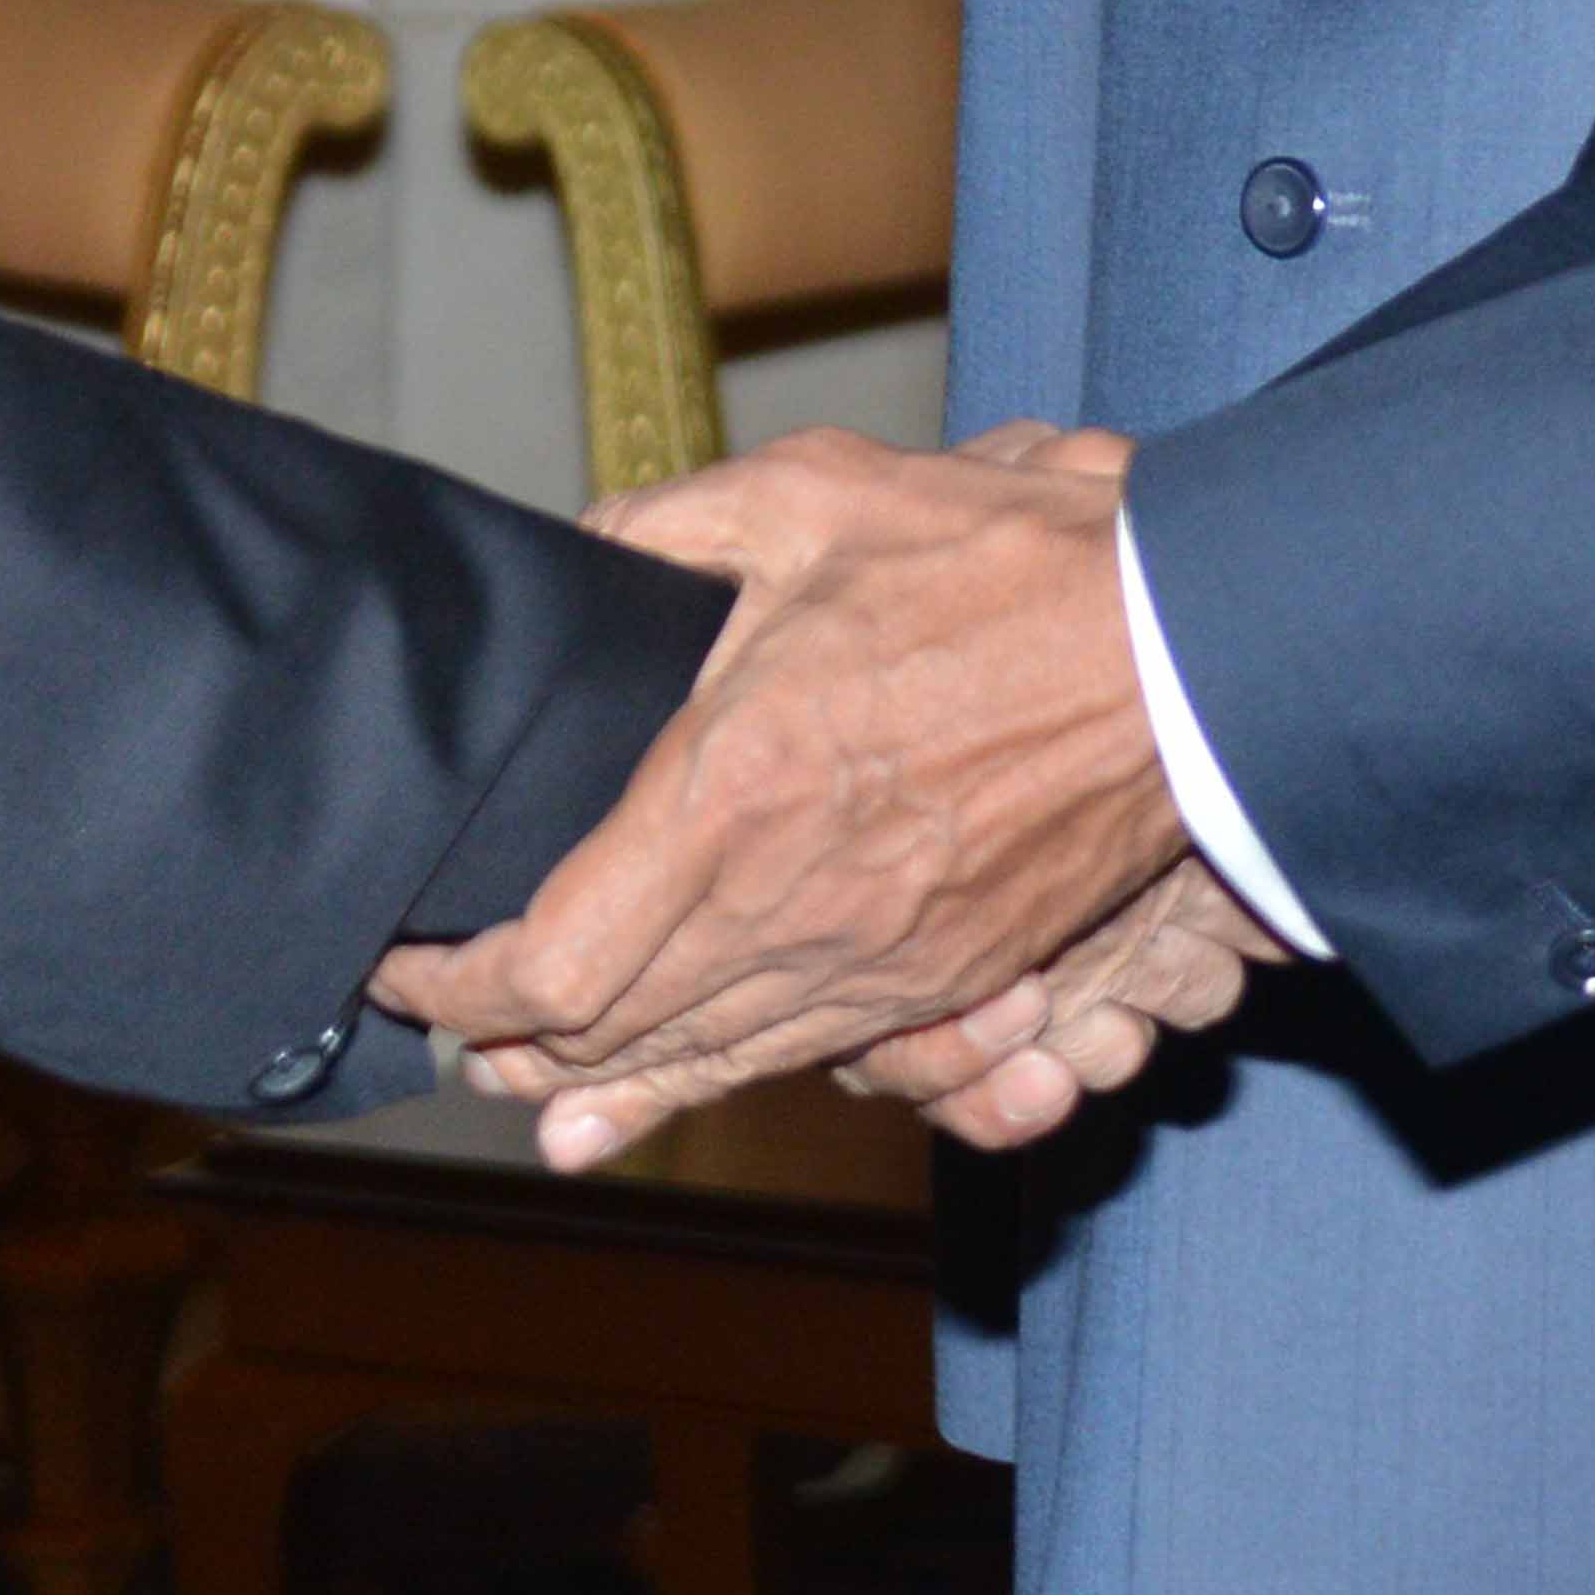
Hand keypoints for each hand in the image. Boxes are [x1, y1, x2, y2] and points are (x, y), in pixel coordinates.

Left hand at [372, 424, 1197, 1167]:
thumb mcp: (810, 499)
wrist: (1187, 655)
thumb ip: (668, 530)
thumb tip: (582, 550)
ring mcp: (872, 964)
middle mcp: (789, 911)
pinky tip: (654, 1096)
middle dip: (504, 1045)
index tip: (408, 960)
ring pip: (697, 1063)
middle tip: (441, 1024)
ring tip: (518, 1082)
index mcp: (731, 797)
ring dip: (596, 1079)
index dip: (455, 987)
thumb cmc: (1001, 566)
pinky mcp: (941, 984)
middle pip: (603, 1039)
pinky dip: (708, 1079)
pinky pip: (795, 1059)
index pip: (548, 966)